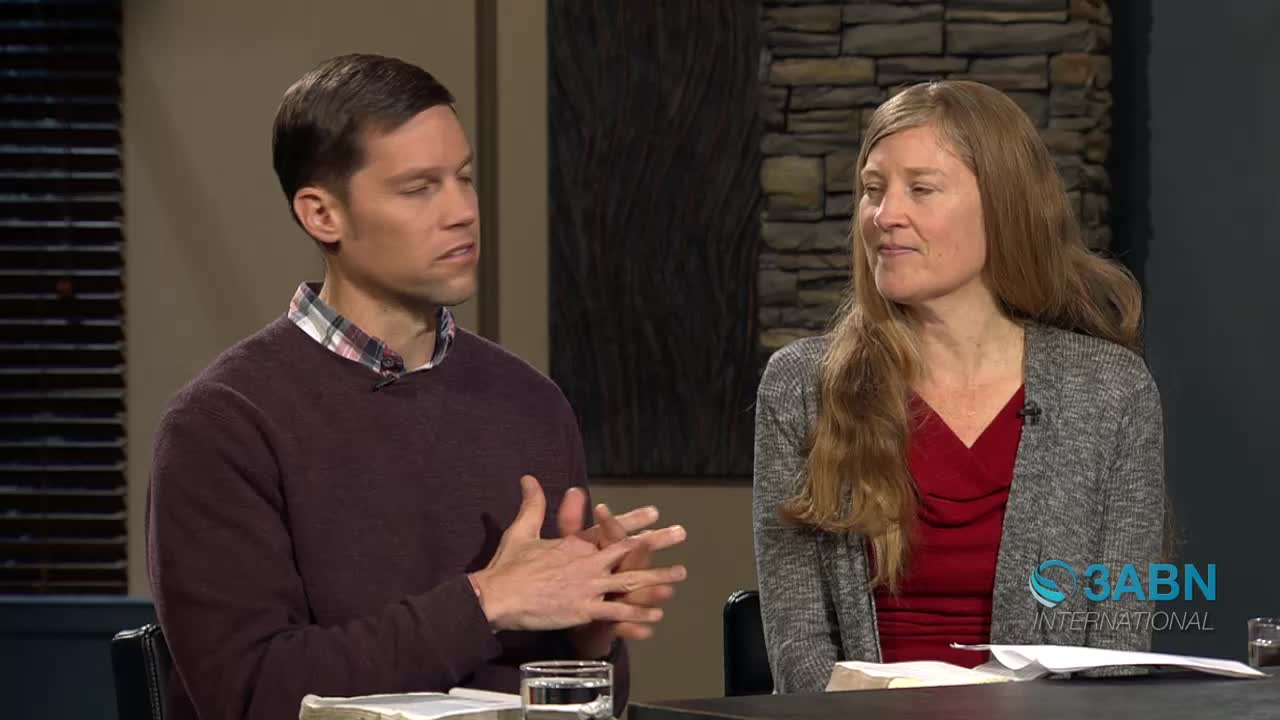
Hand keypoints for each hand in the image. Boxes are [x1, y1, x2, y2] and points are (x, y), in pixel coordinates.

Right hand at [469, 476, 684, 631]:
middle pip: (628, 549)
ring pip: (630, 580)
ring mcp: (587, 586)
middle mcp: (586, 562)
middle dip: (657, 541)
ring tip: (681, 574)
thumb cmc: (508, 566)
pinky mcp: (583, 609)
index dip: (634, 520)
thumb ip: (533, 504)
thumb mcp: (522, 530)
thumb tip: (529, 477)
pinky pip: (617, 611)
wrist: (497, 596)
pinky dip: (638, 612)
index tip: (655, 512)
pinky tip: (657, 613)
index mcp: (574, 544)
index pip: (610, 528)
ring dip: (657, 577)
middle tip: (680, 534)